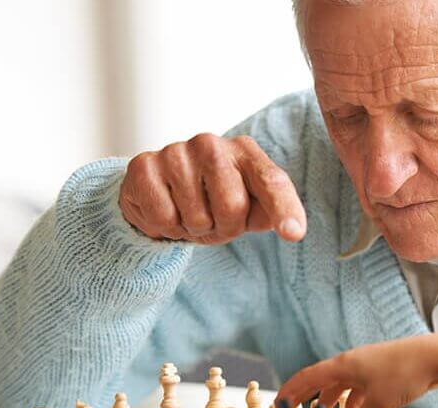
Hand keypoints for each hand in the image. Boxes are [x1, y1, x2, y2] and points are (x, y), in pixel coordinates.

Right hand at [119, 133, 306, 243]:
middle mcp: (211, 144)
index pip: (271, 181)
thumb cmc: (214, 202)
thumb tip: (291, 228)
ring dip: (192, 229)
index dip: (284, 209)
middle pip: (233, 207)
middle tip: (212, 219)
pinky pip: (164, 218)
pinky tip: (165, 210)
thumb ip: (269, 214)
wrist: (161, 195)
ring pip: (197, 217)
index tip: (293, 233)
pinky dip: (165, 227)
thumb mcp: (248, 210)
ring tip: (187, 213)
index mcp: (245, 153)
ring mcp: (175, 151)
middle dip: (224, 227)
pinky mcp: (144, 166)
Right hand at [276, 331, 437, 407]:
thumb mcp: (378, 403)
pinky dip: (355, 404)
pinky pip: (360, 389)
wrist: (435, 357)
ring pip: (343, 386)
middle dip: (310, 399)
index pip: (308, 377)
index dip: (291, 391)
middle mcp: (352, 363)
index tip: (278, 404)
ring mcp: (367, 366)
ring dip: (335, 404)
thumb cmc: (405, 372)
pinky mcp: (382, 372)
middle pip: (323, 382)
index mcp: (344, 364)